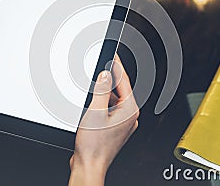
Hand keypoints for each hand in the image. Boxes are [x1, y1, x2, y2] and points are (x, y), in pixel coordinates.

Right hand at [69, 55, 139, 185]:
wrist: (89, 165)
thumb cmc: (94, 145)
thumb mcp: (96, 111)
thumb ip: (102, 90)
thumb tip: (106, 74)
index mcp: (130, 110)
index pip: (124, 81)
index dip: (117, 66)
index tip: (112, 55)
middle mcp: (129, 117)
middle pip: (120, 90)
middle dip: (110, 80)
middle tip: (100, 69)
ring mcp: (123, 123)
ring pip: (114, 100)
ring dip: (104, 94)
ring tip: (93, 92)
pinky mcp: (114, 128)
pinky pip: (110, 110)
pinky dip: (102, 105)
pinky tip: (92, 106)